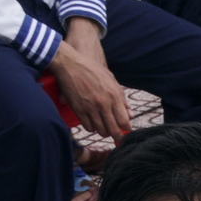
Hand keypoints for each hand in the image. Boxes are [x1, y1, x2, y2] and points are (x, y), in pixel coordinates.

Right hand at [49, 20, 131, 137]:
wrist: (70, 64)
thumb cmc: (92, 70)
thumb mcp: (111, 79)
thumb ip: (122, 97)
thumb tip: (130, 114)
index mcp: (114, 95)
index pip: (124, 121)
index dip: (126, 129)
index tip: (125, 130)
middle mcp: (103, 104)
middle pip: (113, 130)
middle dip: (117, 136)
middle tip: (117, 136)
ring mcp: (90, 108)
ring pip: (101, 131)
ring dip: (104, 132)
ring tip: (104, 128)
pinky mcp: (78, 110)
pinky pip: (88, 127)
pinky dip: (91, 128)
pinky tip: (93, 123)